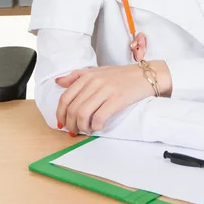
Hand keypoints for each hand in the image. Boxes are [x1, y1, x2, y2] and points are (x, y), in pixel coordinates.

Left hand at [55, 61, 170, 135]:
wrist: (146, 75)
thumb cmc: (122, 75)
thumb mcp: (98, 71)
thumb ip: (77, 76)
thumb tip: (58, 82)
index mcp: (88, 76)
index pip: (65, 97)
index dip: (60, 113)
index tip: (61, 123)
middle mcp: (95, 82)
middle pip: (73, 108)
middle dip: (70, 124)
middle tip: (73, 131)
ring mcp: (106, 90)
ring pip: (83, 114)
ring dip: (82, 127)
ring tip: (86, 130)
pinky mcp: (117, 99)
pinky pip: (99, 117)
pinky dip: (96, 126)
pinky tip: (98, 127)